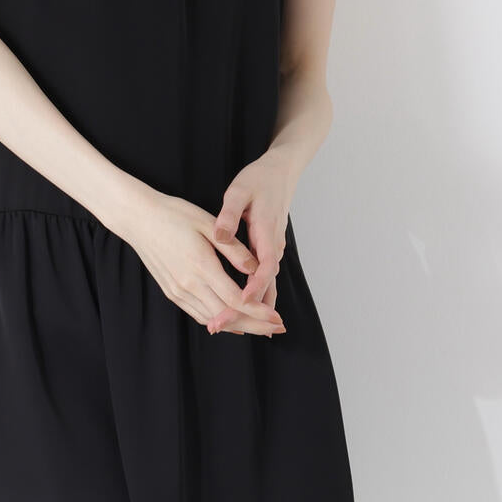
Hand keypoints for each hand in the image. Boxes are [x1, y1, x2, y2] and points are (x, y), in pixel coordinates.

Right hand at [117, 189, 286, 337]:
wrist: (139, 218)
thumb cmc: (174, 215)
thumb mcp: (207, 223)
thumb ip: (233, 248)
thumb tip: (257, 269)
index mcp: (201, 265)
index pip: (236, 299)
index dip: (259, 312)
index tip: (277, 319)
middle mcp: (188, 284)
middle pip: (227, 316)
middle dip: (255, 325)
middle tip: (277, 329)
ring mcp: (178, 290)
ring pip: (212, 319)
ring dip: (237, 326)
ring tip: (259, 328)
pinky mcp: (171, 292)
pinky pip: (198, 313)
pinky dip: (217, 321)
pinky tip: (231, 322)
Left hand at [205, 152, 294, 334]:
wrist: (281, 172)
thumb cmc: (259, 180)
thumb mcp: (240, 191)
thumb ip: (229, 214)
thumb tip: (220, 234)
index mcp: (267, 234)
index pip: (263, 271)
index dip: (250, 291)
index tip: (234, 306)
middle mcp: (274, 247)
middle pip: (264, 286)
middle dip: (246, 310)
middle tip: (221, 326)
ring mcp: (273, 250)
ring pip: (266, 286)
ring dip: (252, 308)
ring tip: (233, 329)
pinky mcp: (269, 251)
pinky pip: (264, 280)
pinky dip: (256, 297)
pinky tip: (244, 310)